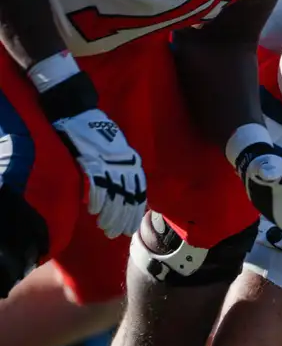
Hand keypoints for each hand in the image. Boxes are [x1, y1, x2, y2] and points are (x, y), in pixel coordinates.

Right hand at [50, 108, 145, 237]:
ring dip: (110, 214)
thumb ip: (118, 170)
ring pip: (114, 195)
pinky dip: (96, 199)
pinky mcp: (91, 159)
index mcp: (132, 161)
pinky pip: (96, 185)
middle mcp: (124, 163)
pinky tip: (93, 211)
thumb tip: (117, 192)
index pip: (138, 193)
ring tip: (106, 228)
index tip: (131, 228)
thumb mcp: (114, 151)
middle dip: (122, 218)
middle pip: (127, 198)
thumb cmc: (95, 132)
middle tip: (117, 234)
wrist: (79, 110)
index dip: (134, 212)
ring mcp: (108, 162)